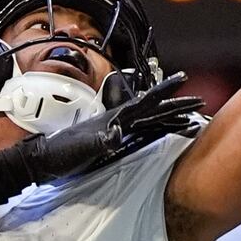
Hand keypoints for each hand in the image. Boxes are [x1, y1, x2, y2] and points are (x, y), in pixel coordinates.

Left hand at [14, 71, 203, 178]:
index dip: (165, 92)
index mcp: (112, 118)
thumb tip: (116, 133)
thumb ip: (99, 141)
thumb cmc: (59, 154)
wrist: (41, 160)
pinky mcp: (108, 140)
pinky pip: (139, 132)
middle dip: (175, 104)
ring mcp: (112, 129)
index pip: (145, 102)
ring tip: (187, 116)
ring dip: (168, 117)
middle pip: (152, 109)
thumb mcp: (80, 148)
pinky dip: (155, 129)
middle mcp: (115, 121)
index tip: (184, 81)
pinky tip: (160, 130)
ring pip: (148, 119)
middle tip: (198, 101)